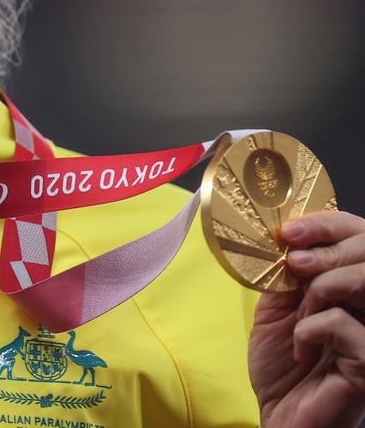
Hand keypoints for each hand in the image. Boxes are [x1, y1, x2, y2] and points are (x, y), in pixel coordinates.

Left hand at [248, 211, 364, 427]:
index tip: (290, 231)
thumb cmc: (282, 367)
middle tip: (295, 260)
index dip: (329, 225)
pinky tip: (302, 349)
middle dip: (329, 248)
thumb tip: (286, 238)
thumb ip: (287, 274)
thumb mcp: (277, 308)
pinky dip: (312, 330)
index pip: (360, 237)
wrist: (279, 417)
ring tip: (300, 311)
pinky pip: (347, 326)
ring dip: (322, 287)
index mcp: (352, 288)